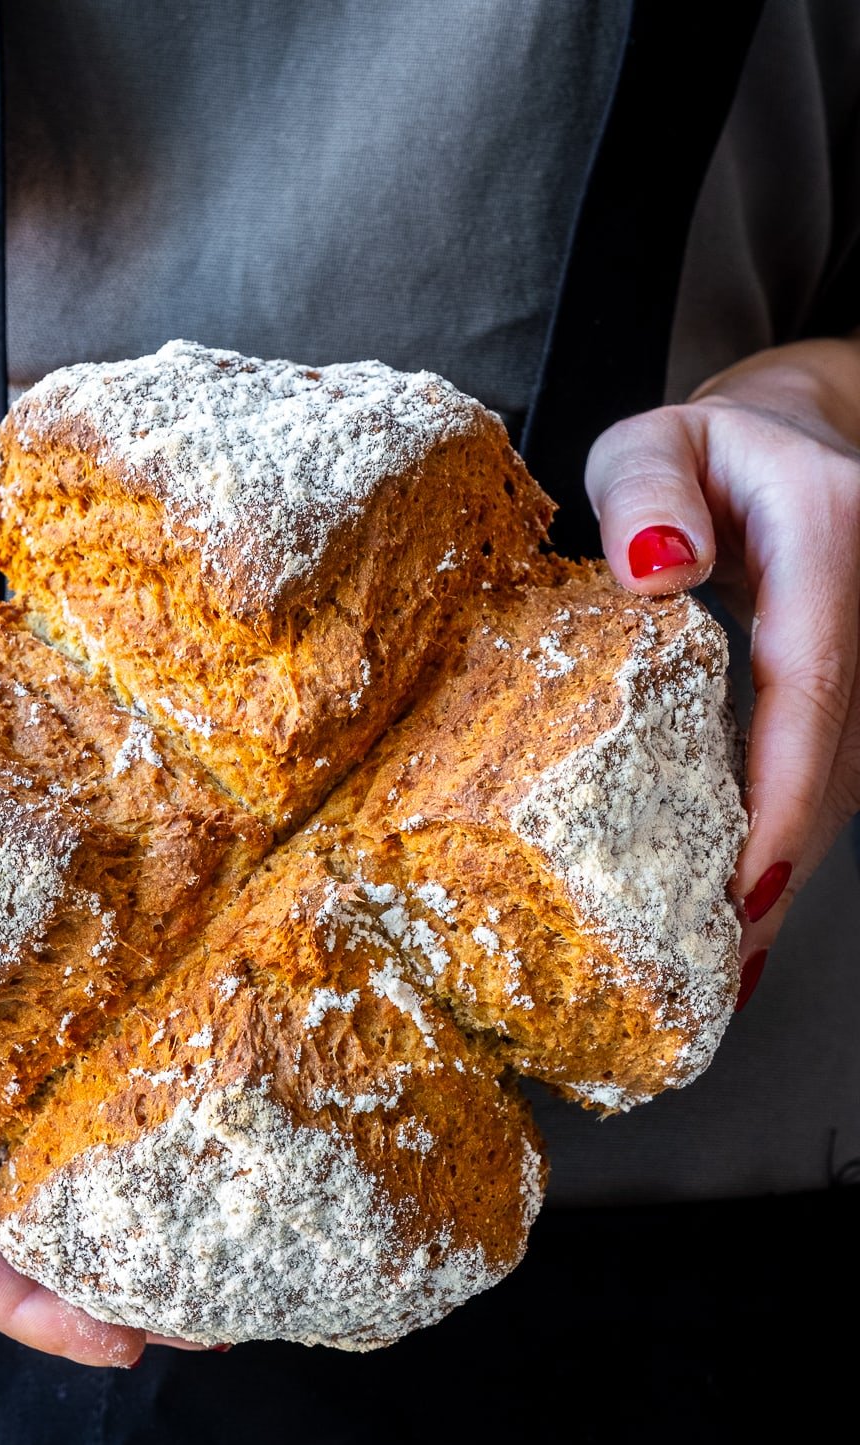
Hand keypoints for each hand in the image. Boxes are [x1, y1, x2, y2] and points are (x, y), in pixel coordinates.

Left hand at [586, 335, 859, 996]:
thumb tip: (654, 569)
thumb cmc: (707, 452)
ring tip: (729, 959)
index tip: (751, 889)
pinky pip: (836, 771)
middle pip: (839, 755)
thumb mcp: (652, 441)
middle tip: (723, 968)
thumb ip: (642, 487)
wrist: (789, 442)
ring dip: (790, 867)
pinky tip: (748, 896)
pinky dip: (792, 836)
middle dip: (784, 868)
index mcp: (829, 532)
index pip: (813, 683)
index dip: (786, 795)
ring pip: (847, 778)